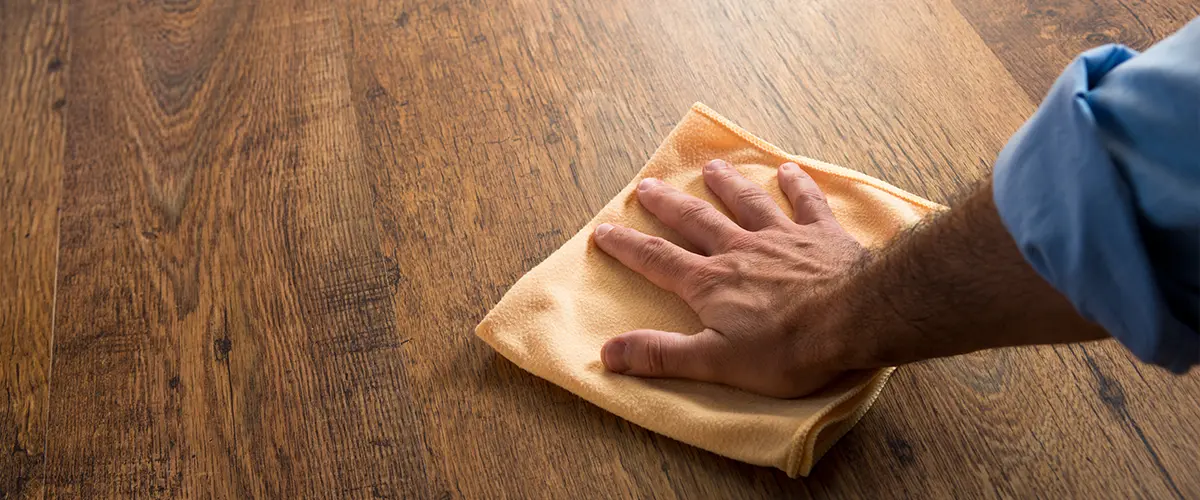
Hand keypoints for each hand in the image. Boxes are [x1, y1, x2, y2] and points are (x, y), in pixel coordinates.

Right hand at [592, 159, 867, 397]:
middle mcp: (740, 250)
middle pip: (696, 220)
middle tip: (646, 186)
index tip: (604, 229)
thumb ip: (661, 355)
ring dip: (727, 184)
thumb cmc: (787, 349)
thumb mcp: (715, 362)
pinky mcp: (822, 236)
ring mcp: (782, 238)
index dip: (627, 246)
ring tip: (712, 168)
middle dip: (668, 204)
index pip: (657, 260)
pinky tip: (789, 170)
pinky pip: (806, 203)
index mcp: (710, 283)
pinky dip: (797, 186)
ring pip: (747, 203)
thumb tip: (607, 352)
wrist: (856, 319)